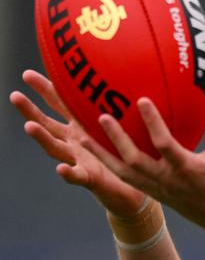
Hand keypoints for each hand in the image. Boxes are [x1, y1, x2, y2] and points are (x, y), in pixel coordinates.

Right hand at [10, 70, 144, 215]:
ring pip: (55, 148)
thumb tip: (129, 72)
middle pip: (48, 124)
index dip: (44, 90)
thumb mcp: (123, 124)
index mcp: (81, 127)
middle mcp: (75, 143)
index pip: (59, 105)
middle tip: (15, 95)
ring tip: (29, 126)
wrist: (134, 187)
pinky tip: (60, 169)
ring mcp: (79, 160)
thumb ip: (122, 104)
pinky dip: (68, 173)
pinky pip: (77, 176)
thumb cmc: (127, 153)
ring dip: (42, 138)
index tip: (27, 74)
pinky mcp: (90, 178)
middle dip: (30, 110)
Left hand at [80, 93, 204, 233]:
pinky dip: (109, 164)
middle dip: (116, 139)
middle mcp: (166, 180)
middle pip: (134, 160)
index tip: (140, 100)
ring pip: (123, 172)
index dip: (152, 123)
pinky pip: (125, 178)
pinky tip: (96, 151)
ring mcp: (156, 189)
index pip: (165, 145)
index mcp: (186, 169)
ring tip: (81, 135)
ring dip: (102, 155)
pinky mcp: (152, 193)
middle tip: (102, 116)